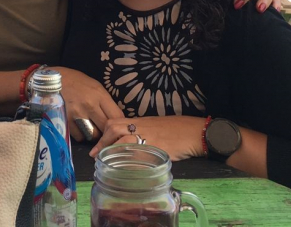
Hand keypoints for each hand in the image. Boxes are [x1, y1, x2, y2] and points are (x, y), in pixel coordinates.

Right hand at [52, 67, 122, 141]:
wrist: (56, 79)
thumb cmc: (79, 82)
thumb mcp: (97, 87)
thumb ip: (106, 103)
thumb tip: (116, 119)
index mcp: (100, 95)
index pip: (117, 116)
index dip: (119, 124)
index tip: (118, 127)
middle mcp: (90, 105)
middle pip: (106, 127)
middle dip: (108, 131)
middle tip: (106, 132)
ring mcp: (78, 113)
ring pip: (93, 135)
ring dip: (95, 135)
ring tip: (93, 130)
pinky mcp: (67, 120)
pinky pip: (79, 136)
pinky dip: (82, 135)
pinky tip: (81, 129)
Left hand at [89, 116, 205, 161]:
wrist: (195, 132)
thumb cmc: (177, 129)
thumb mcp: (155, 126)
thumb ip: (141, 131)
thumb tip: (127, 142)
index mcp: (140, 120)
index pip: (115, 122)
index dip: (103, 134)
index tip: (96, 146)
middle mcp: (142, 126)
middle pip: (114, 128)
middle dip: (102, 141)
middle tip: (95, 155)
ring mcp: (148, 137)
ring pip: (124, 140)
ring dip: (112, 150)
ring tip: (105, 162)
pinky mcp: (157, 149)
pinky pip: (139, 155)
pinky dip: (129, 162)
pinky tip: (124, 169)